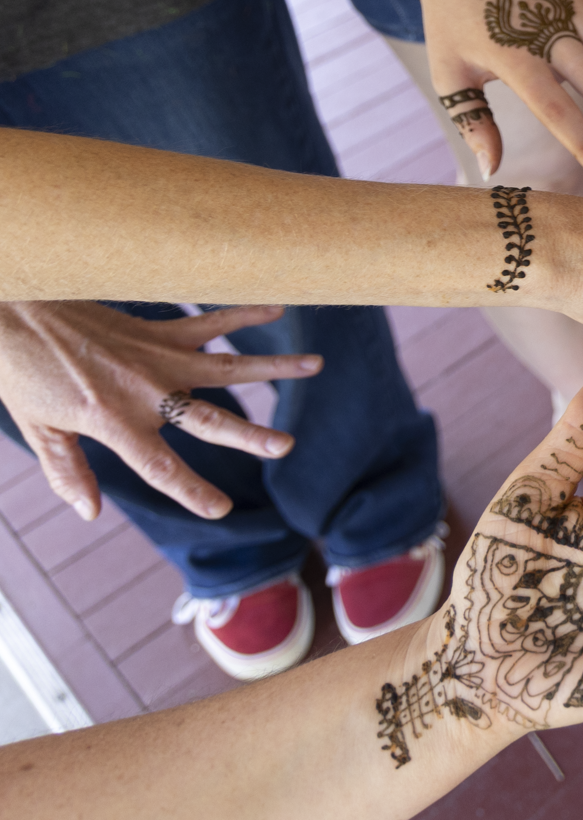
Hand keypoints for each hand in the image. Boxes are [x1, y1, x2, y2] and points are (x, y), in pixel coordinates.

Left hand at [0, 302, 312, 520]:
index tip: (221, 509)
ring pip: (226, 365)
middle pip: (208, 418)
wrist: (13, 308)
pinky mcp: (155, 327)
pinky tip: (277, 306)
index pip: (160, 466)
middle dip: (249, 435)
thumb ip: (67, 470)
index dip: (191, 490)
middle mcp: (143, 390)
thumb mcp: (37, 427)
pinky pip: (208, 321)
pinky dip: (243, 313)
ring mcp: (155, 355)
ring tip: (315, 365)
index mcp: (111, 421)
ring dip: (272, 367)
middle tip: (285, 445)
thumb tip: (91, 513)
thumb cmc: (19, 371)